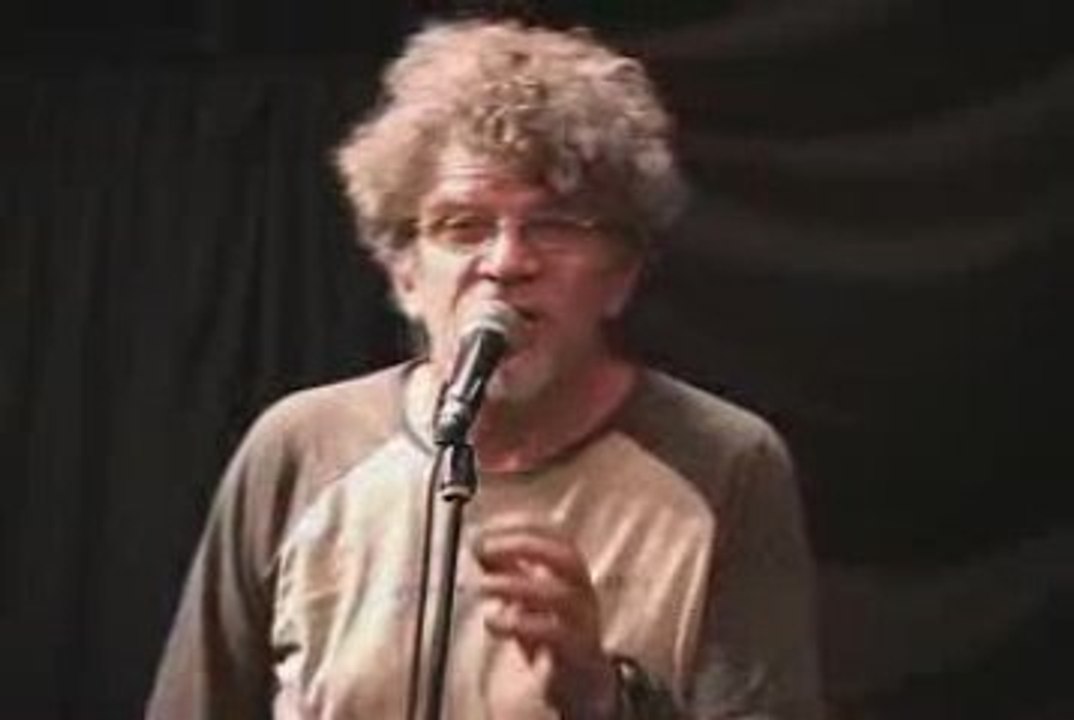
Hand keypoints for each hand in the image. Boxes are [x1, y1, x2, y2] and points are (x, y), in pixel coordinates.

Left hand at [473, 521, 617, 719]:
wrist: (579, 682)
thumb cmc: (548, 630)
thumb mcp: (524, 594)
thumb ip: (504, 568)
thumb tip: (476, 540)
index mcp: (571, 573)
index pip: (555, 534)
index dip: (522, 525)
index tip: (486, 526)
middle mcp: (583, 591)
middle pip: (566, 557)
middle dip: (524, 545)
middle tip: (485, 547)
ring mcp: (583, 622)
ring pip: (560, 595)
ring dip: (515, 584)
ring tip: (482, 584)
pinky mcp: (576, 654)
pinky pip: (555, 634)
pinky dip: (520, 623)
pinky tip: (493, 620)